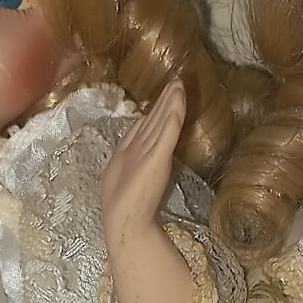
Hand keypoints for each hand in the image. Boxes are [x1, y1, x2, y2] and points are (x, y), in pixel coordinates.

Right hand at [102, 80, 184, 243]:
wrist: (125, 221)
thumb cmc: (125, 208)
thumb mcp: (126, 179)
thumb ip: (134, 163)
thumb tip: (142, 152)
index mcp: (126, 151)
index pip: (144, 126)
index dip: (155, 109)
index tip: (165, 96)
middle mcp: (135, 146)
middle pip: (153, 118)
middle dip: (163, 99)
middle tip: (174, 81)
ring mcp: (144, 150)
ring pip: (160, 120)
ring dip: (169, 100)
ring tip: (178, 84)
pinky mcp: (155, 157)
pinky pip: (166, 132)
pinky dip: (172, 115)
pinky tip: (177, 101)